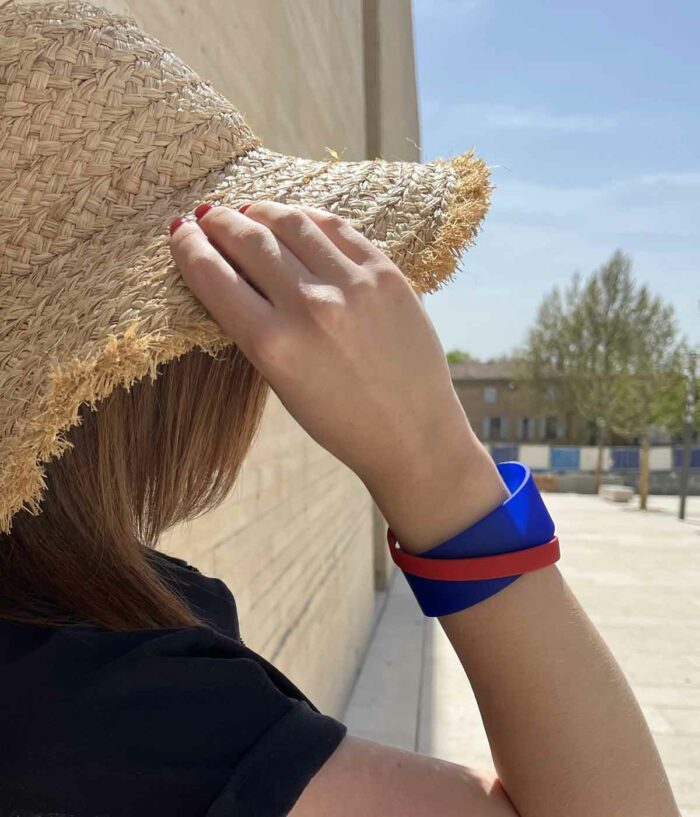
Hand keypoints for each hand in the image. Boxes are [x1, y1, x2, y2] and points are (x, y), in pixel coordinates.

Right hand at [169, 203, 505, 551]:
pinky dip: (305, 216)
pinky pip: (335, 227)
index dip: (188, 248)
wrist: (414, 435)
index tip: (180, 234)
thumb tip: (230, 270)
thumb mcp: (281, 384)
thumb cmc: (341, 422)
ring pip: (290, 222)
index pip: (213, 277)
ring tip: (246, 212)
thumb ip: (256, 328)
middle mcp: (310, 307)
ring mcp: (353, 285)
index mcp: (274, 346)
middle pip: (248, 239)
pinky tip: (292, 217)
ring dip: (259, 211)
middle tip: (207, 216)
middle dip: (219, 222)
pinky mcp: (386, 273)